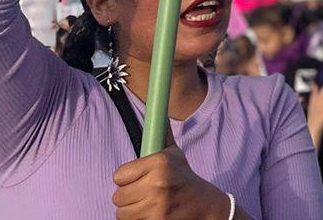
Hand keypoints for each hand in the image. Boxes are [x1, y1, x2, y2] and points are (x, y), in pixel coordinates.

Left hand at [112, 146, 229, 219]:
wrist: (205, 205)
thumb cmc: (183, 177)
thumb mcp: (174, 154)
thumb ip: (160, 135)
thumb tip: (155, 112)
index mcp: (160, 163)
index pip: (118, 175)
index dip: (127, 177)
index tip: (139, 178)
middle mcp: (158, 183)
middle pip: (117, 196)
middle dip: (129, 195)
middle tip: (144, 192)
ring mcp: (157, 206)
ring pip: (122, 213)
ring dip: (132, 210)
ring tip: (148, 203)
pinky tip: (151, 214)